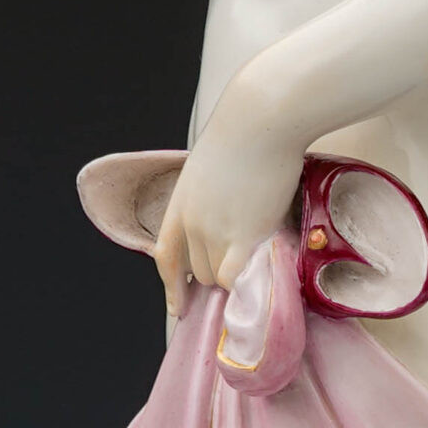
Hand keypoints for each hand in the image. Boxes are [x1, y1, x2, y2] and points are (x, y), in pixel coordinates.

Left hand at [153, 123, 303, 315]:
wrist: (261, 121)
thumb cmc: (245, 134)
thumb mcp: (211, 167)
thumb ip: (210, 196)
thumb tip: (227, 210)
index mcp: (180, 204)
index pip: (166, 254)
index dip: (171, 285)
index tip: (178, 306)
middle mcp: (191, 222)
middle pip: (196, 271)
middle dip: (213, 273)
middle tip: (240, 265)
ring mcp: (215, 231)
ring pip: (216, 277)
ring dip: (232, 274)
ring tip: (256, 256)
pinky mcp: (244, 235)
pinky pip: (233, 277)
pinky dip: (242, 282)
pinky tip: (257, 273)